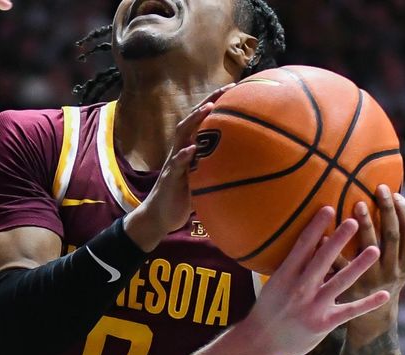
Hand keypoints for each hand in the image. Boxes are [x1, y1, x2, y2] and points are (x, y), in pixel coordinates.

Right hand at [123, 84, 233, 251]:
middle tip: (227, 89)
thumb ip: (216, 166)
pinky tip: (192, 149)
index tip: (235, 89)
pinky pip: (176, 164)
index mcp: (189, 148)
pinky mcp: (170, 178)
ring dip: (194, 120)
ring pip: (182, 136)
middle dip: (208, 102)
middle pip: (192, 120)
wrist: (160, 216)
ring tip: (208, 108)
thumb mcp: (203, 177)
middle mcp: (181, 150)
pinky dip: (184, 156)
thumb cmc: (184, 196)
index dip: (217, 103)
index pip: (202, 121)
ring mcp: (174, 163)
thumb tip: (244, 162)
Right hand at [247, 207, 390, 354]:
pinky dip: (367, 303)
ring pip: (339, 282)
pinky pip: (349, 311)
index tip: (328, 209)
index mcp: (284, 276)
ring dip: (358, 266)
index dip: (315, 227)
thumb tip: (309, 242)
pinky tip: (384, 294)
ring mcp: (312, 307)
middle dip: (339, 240)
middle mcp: (299, 289)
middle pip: (322, 260)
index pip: (301, 247)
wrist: (261, 342)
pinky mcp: (323, 323)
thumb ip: (292, 266)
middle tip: (354, 221)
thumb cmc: (268, 309)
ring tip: (375, 250)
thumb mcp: (274, 284)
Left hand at [337, 185, 404, 342]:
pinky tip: (322, 236)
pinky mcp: (346, 293)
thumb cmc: (381, 286)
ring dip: (365, 228)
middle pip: (390, 237)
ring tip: (354, 207)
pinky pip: (339, 270)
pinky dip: (332, 254)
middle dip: (386, 212)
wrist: (370, 326)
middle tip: (378, 191)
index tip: (398, 192)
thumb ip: (398, 240)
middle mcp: (390, 273)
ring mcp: (368, 284)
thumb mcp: (396, 266)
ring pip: (368, 252)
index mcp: (404, 265)